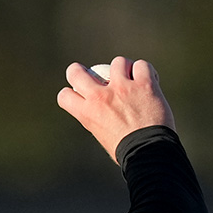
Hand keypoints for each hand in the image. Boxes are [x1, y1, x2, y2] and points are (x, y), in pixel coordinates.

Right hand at [57, 57, 175, 161]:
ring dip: (123, 69)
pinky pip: (141, 65)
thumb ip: (98, 116)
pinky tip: (148, 82)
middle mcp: (100, 97)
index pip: (65, 95)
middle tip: (91, 74)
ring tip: (129, 79)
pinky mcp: (144, 84)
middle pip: (76, 72)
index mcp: (86, 113)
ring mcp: (122, 88)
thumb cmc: (126, 149)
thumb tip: (102, 108)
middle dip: (78, 70)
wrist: (148, 151)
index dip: (70, 93)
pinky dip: (144, 72)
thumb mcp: (101, 134)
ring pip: (117, 62)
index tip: (78, 95)